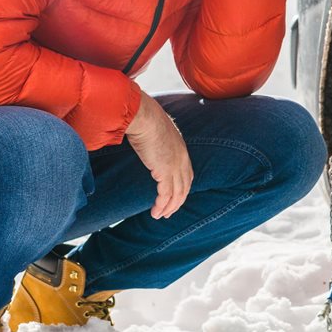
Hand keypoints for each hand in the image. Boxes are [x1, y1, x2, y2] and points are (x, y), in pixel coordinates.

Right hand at [126, 91, 193, 218]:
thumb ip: (154, 138)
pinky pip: (166, 195)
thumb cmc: (144, 118)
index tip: (175, 196)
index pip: (187, 173)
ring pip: (177, 194)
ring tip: (160, 216)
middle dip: (177, 201)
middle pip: (184, 186)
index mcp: (181, 148)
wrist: (144, 116)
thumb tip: (144, 138)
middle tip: (169, 212)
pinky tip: (155, 213)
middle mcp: (182, 159)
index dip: (182, 187)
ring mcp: (175, 166)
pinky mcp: (165, 172)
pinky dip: (162, 206)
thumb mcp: (154, 129)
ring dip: (169, 207)